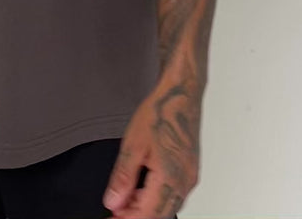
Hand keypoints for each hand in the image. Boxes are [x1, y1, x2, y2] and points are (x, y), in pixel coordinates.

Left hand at [102, 86, 199, 217]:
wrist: (180, 95)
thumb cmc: (161, 113)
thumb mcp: (133, 145)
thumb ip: (123, 177)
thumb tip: (113, 201)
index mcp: (170, 179)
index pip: (146, 215)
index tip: (111, 217)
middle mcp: (184, 183)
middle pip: (159, 215)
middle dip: (135, 215)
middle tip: (115, 209)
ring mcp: (190, 178)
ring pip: (167, 207)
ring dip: (146, 208)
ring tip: (124, 199)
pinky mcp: (190, 171)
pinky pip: (174, 195)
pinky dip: (156, 198)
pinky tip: (142, 189)